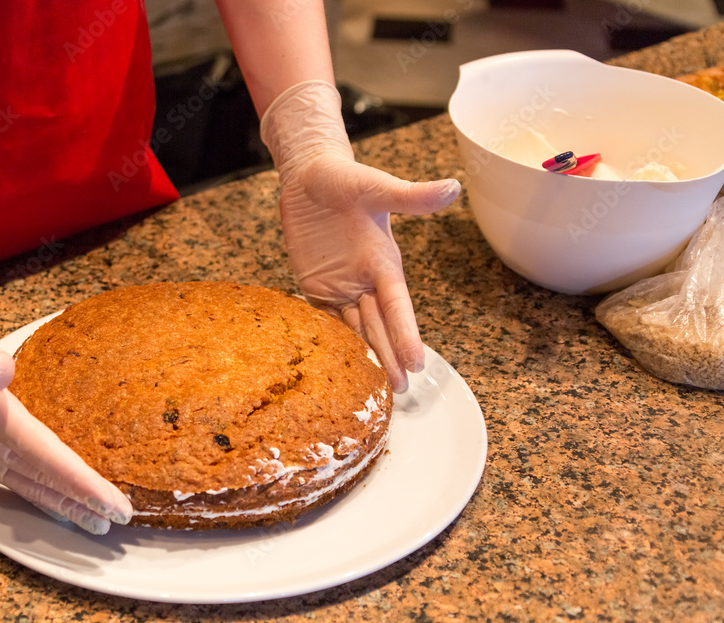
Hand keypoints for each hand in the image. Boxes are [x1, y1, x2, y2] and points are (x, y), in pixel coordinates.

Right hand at [0, 269, 131, 533]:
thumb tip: (2, 372)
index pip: (48, 459)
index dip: (83, 484)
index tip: (114, 503)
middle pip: (43, 481)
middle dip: (82, 503)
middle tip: (120, 520)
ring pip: (27, 485)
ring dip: (61, 503)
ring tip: (93, 520)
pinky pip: (12, 478)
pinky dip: (38, 492)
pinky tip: (51, 496)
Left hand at [261, 81, 460, 392]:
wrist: (309, 174)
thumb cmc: (344, 177)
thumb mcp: (375, 186)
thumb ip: (410, 196)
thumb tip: (453, 188)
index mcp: (383, 261)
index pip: (397, 305)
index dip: (406, 333)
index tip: (418, 362)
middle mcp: (365, 279)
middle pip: (379, 325)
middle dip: (390, 357)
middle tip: (400, 390)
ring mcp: (340, 284)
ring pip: (354, 328)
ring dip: (365, 356)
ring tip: (376, 388)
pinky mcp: (315, 285)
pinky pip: (324, 318)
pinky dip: (331, 341)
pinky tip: (337, 365)